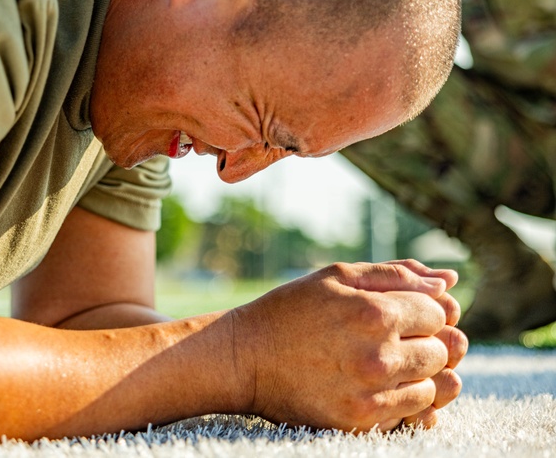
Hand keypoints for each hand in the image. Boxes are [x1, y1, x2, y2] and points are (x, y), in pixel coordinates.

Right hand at [230, 261, 466, 431]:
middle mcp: (379, 355)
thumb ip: (396, 274)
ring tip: (381, 362)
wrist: (245, 358)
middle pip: (443, 349)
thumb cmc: (291, 311)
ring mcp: (372, 393)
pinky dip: (405, 398)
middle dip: (423, 340)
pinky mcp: (362, 422)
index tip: (394, 313)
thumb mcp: (337, 277)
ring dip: (417, 372)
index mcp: (374, 312)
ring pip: (436, 384)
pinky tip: (376, 384)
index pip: (438, 311)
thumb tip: (450, 281)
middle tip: (386, 338)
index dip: (419, 309)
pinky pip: (415, 414)